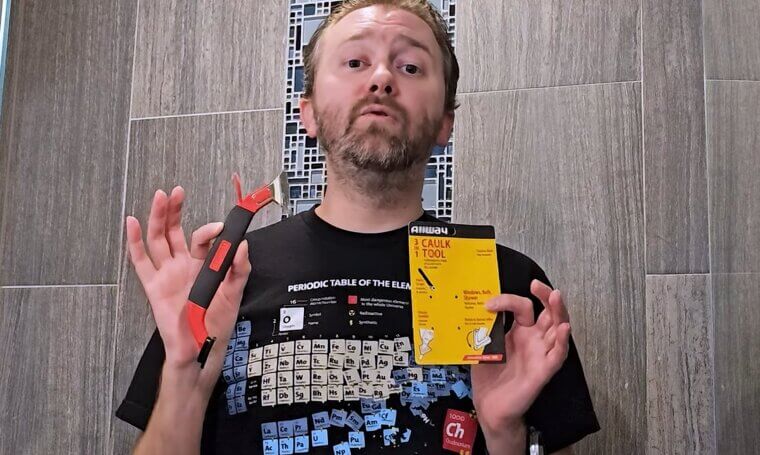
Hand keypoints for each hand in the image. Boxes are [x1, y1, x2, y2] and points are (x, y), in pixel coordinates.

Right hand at [125, 186, 250, 392]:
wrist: (202, 349)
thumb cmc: (218, 322)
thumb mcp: (235, 293)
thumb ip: (240, 269)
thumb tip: (243, 245)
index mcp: (203, 265)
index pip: (203, 239)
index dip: (210, 230)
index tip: (222, 227)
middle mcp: (183, 266)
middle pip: (174, 231)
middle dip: (174, 210)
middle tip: (176, 191)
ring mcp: (167, 274)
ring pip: (158, 240)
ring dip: (157, 218)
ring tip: (160, 196)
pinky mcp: (154, 287)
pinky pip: (141, 261)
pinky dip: (134, 242)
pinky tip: (131, 222)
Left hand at [471, 280, 570, 432]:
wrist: (489, 405)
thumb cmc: (488, 376)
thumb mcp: (483, 345)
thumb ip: (486, 327)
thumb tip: (478, 306)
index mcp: (520, 331)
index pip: (523, 307)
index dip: (508, 301)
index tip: (489, 304)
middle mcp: (534, 340)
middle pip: (549, 313)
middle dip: (546, 296)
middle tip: (537, 284)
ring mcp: (541, 354)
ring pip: (559, 329)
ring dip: (559, 312)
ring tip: (556, 296)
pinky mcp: (543, 371)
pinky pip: (558, 355)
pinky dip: (563, 342)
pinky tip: (564, 329)